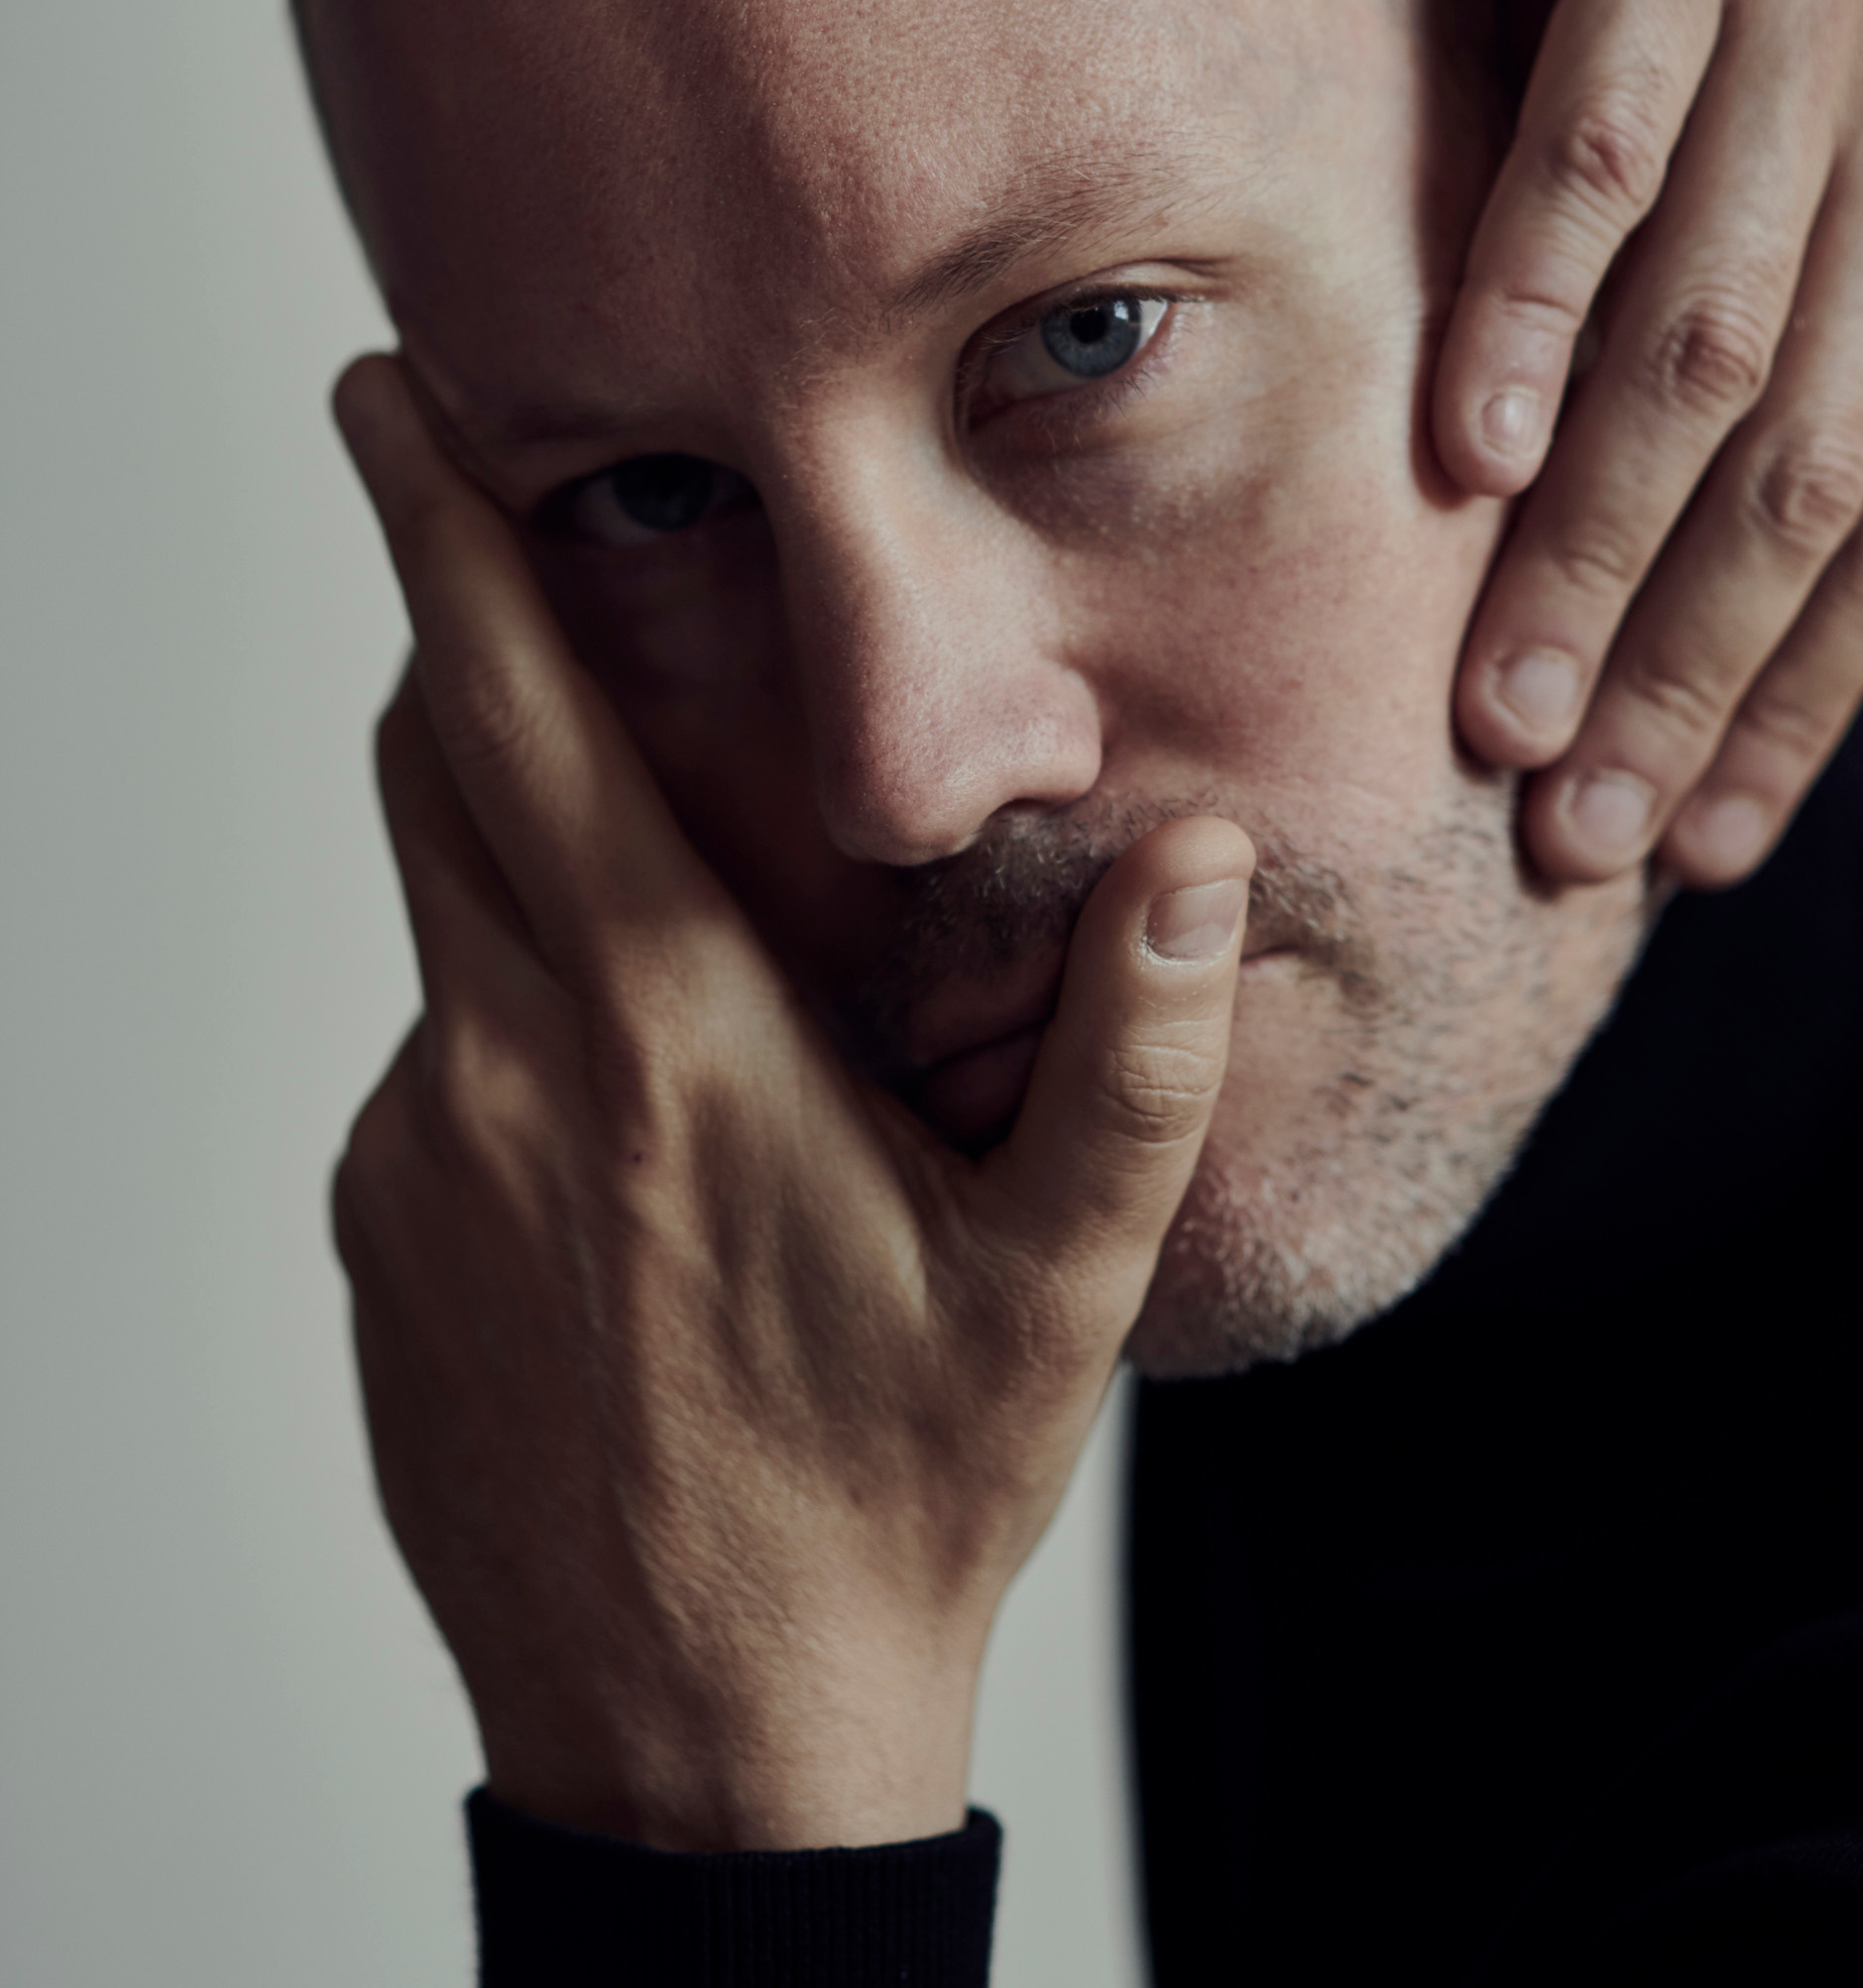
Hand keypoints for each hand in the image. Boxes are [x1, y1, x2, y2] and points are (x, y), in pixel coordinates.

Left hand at [329, 354, 1252, 1851]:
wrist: (697, 1743)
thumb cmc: (884, 1501)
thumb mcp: (1050, 1290)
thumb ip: (1132, 1061)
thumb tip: (1204, 861)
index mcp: (657, 1041)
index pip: (511, 722)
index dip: (443, 538)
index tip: (388, 395)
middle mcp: (498, 1074)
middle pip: (439, 772)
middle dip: (470, 636)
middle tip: (540, 551)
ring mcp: (417, 1161)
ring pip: (438, 908)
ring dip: (513, 830)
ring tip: (651, 863)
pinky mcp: (381, 1236)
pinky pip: (434, 1049)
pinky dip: (513, 1005)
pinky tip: (636, 1117)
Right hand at [1435, 0, 1862, 888]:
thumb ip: (1860, 244)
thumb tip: (1713, 428)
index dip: (1805, 694)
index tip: (1707, 844)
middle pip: (1805, 477)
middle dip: (1692, 682)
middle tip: (1584, 844)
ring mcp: (1808, 25)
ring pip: (1708, 349)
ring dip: (1604, 554)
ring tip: (1500, 714)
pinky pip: (1617, 131)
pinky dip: (1543, 299)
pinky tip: (1468, 441)